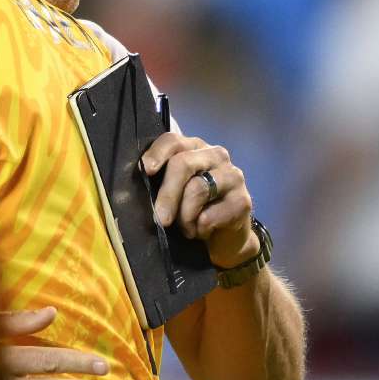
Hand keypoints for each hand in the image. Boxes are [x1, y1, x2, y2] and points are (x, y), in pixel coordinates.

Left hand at [140, 133, 258, 267]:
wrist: (224, 239)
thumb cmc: (192, 210)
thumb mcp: (172, 192)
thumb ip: (159, 181)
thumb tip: (135, 184)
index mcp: (194, 148)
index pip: (173, 140)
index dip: (157, 153)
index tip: (145, 169)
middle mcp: (215, 154)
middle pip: (183, 163)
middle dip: (167, 194)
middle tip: (160, 219)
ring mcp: (232, 175)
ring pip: (197, 189)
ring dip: (184, 216)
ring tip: (185, 229)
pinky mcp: (243, 200)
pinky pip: (211, 215)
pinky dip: (200, 228)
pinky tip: (202, 232)